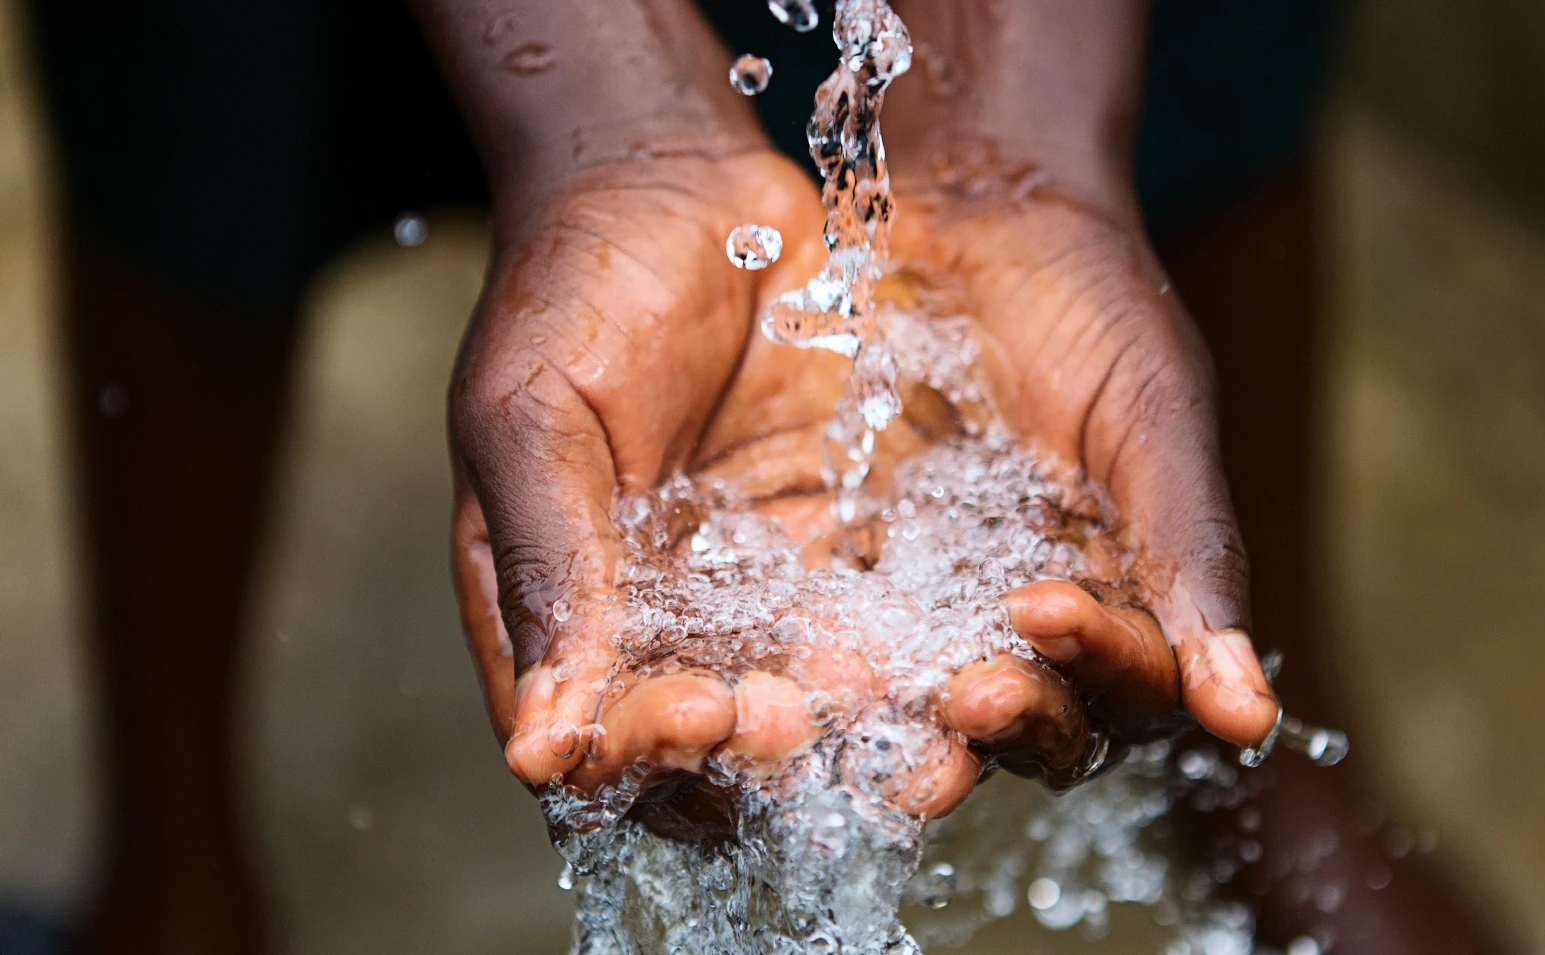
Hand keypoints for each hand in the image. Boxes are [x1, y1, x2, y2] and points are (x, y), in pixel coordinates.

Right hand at [447, 150, 1143, 825]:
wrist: (678, 179)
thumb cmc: (571, 285)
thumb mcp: (532, 418)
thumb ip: (549, 570)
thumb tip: (546, 752)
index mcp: (560, 608)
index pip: (595, 733)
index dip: (646, 751)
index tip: (702, 713)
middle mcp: (660, 618)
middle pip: (709, 740)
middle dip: (761, 754)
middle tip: (808, 723)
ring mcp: (754, 584)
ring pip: (805, 693)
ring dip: (851, 726)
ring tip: (901, 722)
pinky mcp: (838, 539)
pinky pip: (876, 615)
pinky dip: (911, 650)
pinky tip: (952, 656)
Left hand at [890, 178, 1281, 753]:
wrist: (978, 207)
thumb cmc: (1091, 300)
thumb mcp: (1153, 415)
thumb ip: (1194, 554)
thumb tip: (1249, 717)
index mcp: (1132, 591)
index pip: (1133, 681)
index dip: (1100, 664)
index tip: (1048, 610)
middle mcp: (1040, 614)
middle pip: (1040, 716)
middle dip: (1012, 711)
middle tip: (970, 690)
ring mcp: (943, 597)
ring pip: (941, 698)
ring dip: (923, 713)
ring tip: (888, 697)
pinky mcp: (856, 568)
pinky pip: (848, 634)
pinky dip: (836, 657)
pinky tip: (810, 657)